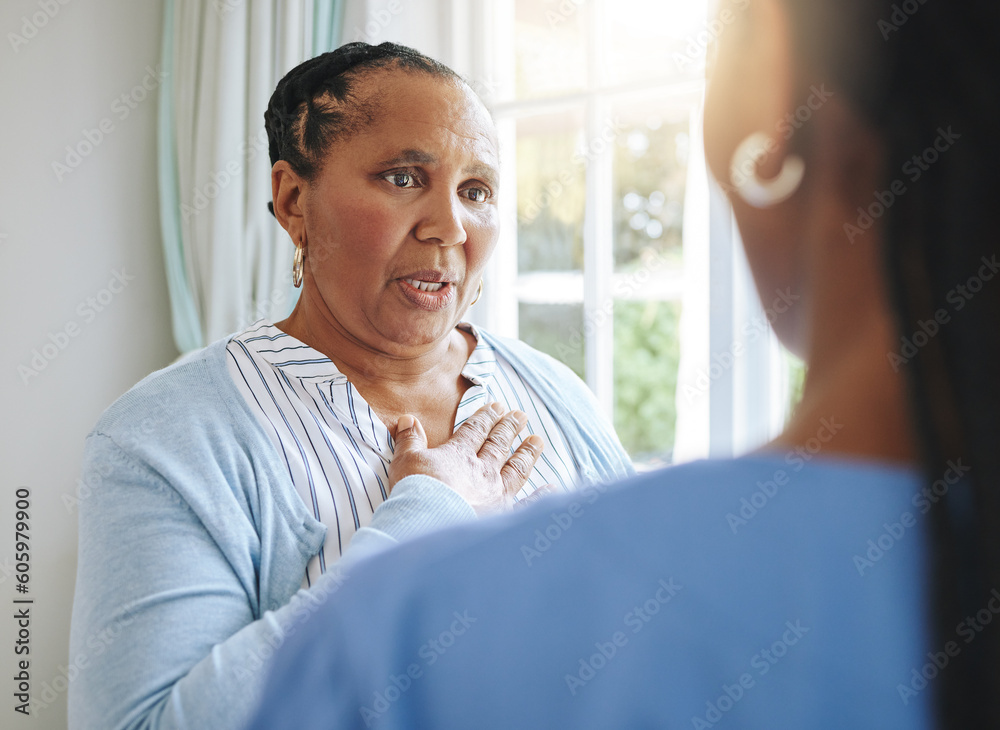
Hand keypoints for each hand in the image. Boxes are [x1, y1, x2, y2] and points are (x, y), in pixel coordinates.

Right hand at [389, 402, 544, 515]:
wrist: (429, 524)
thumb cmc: (415, 492)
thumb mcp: (406, 461)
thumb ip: (409, 440)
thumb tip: (408, 419)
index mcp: (459, 455)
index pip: (476, 430)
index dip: (486, 417)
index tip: (497, 405)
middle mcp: (482, 471)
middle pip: (499, 444)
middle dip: (510, 428)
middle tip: (521, 414)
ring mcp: (496, 494)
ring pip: (516, 468)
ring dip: (527, 453)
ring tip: (538, 440)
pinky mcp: (504, 517)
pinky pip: (527, 505)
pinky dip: (541, 497)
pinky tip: (552, 488)